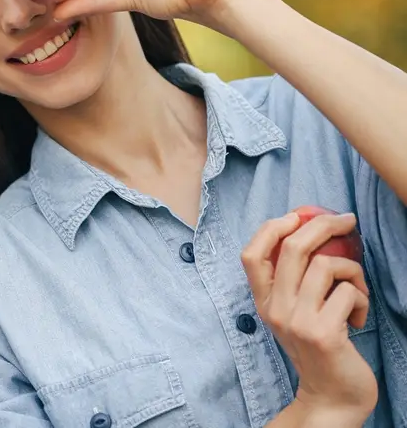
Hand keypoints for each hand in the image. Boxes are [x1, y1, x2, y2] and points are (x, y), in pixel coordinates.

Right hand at [242, 212, 377, 424]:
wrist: (331, 396)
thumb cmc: (319, 348)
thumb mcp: (294, 314)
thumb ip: (293, 282)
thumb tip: (310, 235)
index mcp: (264, 302)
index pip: (251, 255)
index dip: (271, 228)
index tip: (296, 216)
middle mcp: (275, 309)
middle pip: (293, 247)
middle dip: (324, 225)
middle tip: (347, 220)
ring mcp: (297, 321)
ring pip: (327, 266)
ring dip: (353, 272)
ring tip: (357, 290)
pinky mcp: (323, 333)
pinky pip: (349, 293)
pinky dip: (362, 299)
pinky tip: (358, 319)